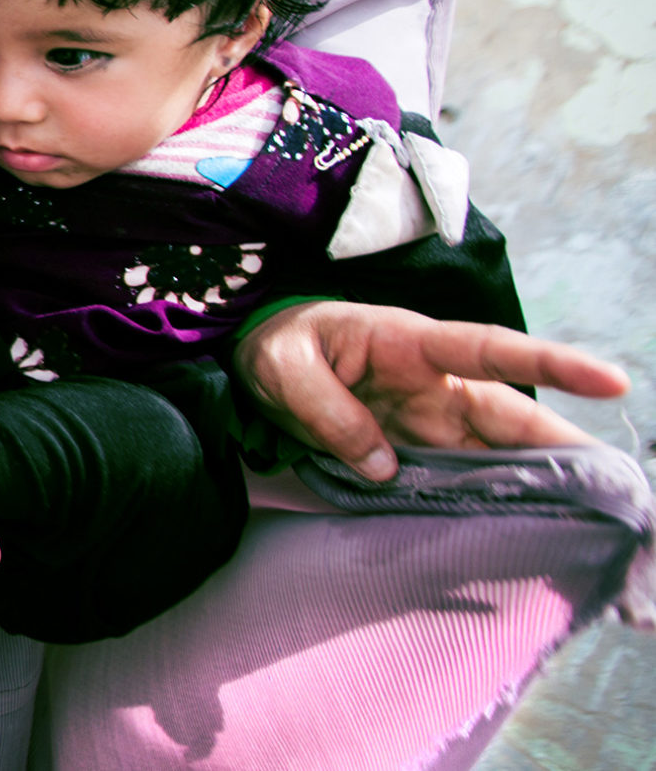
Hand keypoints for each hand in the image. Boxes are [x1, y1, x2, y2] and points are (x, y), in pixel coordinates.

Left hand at [233, 300, 629, 481]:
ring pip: (491, 451)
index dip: (549, 362)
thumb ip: (330, 411)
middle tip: (618, 488)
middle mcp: (430, 382)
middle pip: (506, 414)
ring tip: (582, 520)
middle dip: (562, 446)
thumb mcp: (286, 368)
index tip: (611, 380)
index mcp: (408, 343)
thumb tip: (384, 469)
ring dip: (533, 482)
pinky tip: (512, 529)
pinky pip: (457, 475)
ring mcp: (423, 418)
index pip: (488, 349)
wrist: (253, 360)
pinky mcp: (409, 447)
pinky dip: (485, 499)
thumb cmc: (274, 347)